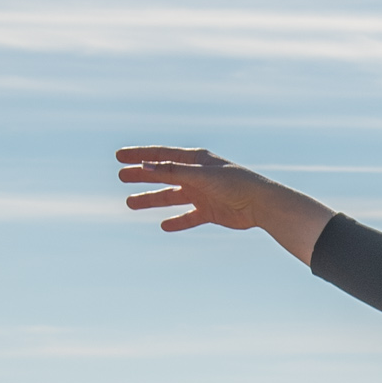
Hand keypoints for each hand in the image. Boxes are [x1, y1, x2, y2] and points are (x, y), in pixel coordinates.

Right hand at [115, 146, 334, 262]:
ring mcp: (203, 194)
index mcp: (196, 160)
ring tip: (130, 203)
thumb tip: (145, 167)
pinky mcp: (211, 212)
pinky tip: (165, 226)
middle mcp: (198, 175)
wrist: (262, 204)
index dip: (140, 155)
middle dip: (142, 176)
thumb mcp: (201, 176)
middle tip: (121, 177)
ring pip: (172, 197)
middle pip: (163, 175)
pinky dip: (178, 221)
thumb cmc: (235, 183)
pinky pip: (189, 217)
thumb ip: (173, 172)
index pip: (162, 156)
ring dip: (152, 199)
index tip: (119, 157)